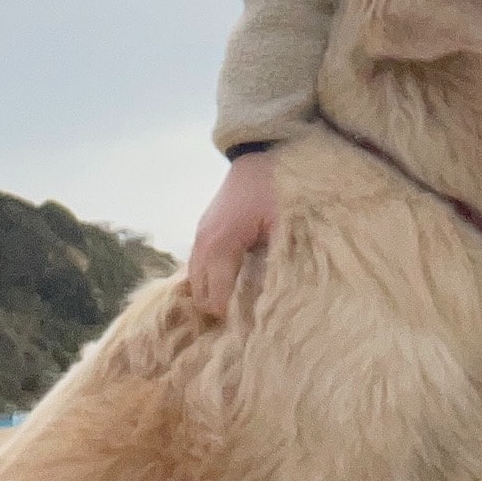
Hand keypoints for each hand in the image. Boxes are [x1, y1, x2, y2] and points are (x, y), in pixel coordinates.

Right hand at [186, 153, 281, 317]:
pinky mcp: (205, 229)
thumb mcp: (285, 228)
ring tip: (243, 306)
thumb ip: (276, 265)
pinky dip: (214, 279)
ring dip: (216, 295)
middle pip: (200, 295)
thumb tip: (276, 300)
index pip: (216, 299)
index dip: (235, 318)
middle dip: (222, 310)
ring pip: (196, 281)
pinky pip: (201, 265)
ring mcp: (200, 234)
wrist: (263, 153)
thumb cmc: (278, 189)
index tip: (256, 327)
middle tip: (250, 321)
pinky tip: (236, 283)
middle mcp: (202, 243)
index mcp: (220, 245)